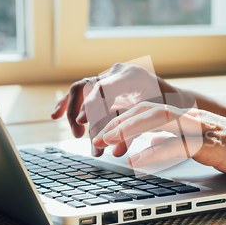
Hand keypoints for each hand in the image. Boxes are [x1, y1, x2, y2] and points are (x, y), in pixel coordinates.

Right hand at [51, 62, 178, 154]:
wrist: (170, 97)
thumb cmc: (165, 107)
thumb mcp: (153, 118)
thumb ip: (132, 133)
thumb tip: (113, 151)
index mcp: (132, 76)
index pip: (104, 88)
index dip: (90, 105)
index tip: (82, 123)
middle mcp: (117, 73)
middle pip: (88, 89)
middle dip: (82, 113)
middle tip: (80, 135)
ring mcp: (108, 77)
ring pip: (81, 91)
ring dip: (75, 113)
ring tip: (77, 134)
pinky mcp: (102, 85)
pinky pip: (81, 92)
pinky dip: (68, 103)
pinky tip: (55, 115)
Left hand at [92, 101, 225, 183]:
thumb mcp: (208, 148)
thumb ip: (180, 144)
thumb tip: (153, 147)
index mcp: (194, 118)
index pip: (152, 109)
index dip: (125, 118)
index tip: (105, 131)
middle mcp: (197, 118)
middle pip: (149, 109)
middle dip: (118, 120)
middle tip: (96, 136)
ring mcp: (206, 129)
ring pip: (159, 119)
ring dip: (129, 128)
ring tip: (107, 141)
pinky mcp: (215, 145)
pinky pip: (179, 143)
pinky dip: (155, 150)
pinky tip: (139, 160)